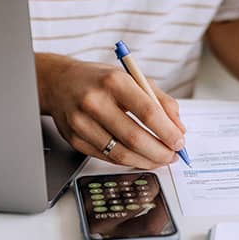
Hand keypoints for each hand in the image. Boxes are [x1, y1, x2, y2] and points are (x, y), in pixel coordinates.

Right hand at [37, 55, 186, 168]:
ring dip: (145, 161)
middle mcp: (95, 102)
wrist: (59, 83)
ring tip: (159, 160)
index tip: (180, 142)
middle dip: (159, 152)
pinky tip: (139, 158)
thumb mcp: (133, 78)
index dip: (167, 131)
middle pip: (134, 137)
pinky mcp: (74, 140)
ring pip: (120, 154)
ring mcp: (81, 123)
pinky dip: (127, 161)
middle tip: (172, 156)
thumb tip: (179, 128)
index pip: (148, 112)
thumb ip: (160, 101)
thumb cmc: (101, 80)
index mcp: (114, 81)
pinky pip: (106, 158)